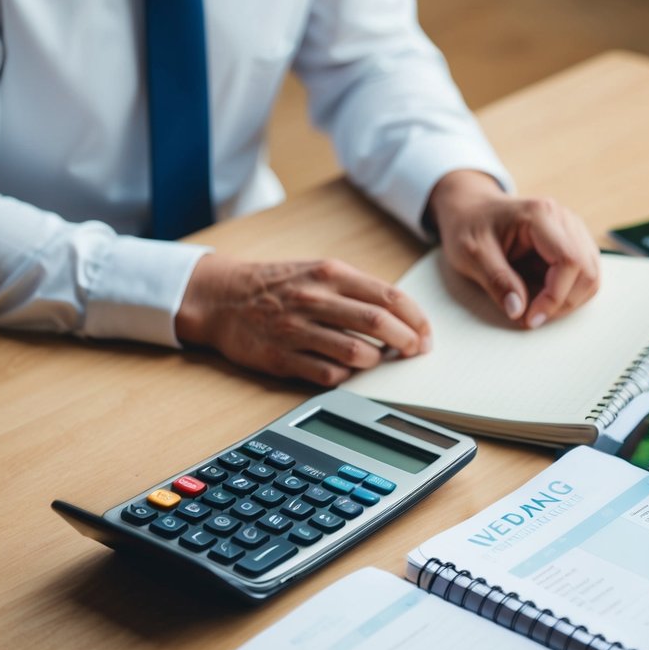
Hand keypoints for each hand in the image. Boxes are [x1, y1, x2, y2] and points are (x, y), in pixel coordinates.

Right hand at [176, 253, 429, 385]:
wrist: (222, 297)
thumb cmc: (279, 285)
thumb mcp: (320, 272)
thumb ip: (358, 291)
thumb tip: (402, 317)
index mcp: (332, 274)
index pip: (390, 297)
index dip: (417, 320)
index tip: (426, 335)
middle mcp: (316, 299)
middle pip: (379, 324)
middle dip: (406, 342)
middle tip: (414, 352)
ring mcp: (298, 329)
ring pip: (357, 352)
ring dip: (377, 361)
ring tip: (379, 361)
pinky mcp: (282, 357)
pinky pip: (328, 375)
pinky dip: (347, 376)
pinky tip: (348, 371)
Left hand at [426, 170, 599, 328]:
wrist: (471, 209)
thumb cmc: (469, 226)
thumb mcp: (471, 254)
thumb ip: (497, 281)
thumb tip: (518, 311)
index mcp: (540, 215)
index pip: (569, 261)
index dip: (556, 297)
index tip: (531, 318)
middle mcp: (564, 219)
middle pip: (588, 271)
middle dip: (564, 303)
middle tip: (533, 317)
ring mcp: (573, 230)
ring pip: (591, 276)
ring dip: (569, 300)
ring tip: (537, 307)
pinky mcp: (573, 243)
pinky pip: (585, 275)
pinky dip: (569, 293)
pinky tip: (543, 296)